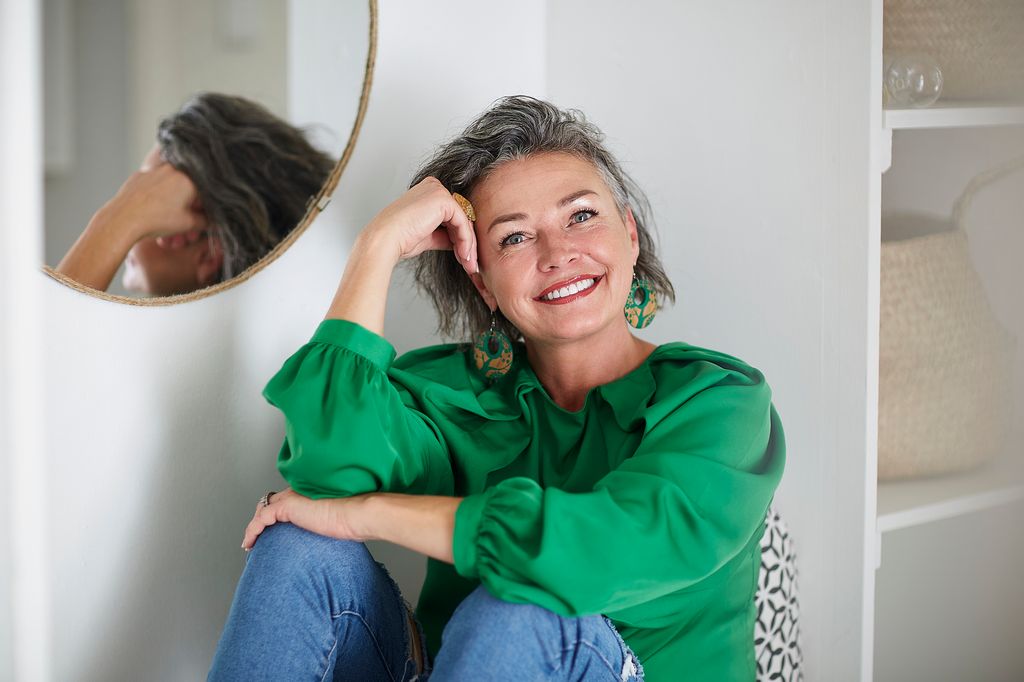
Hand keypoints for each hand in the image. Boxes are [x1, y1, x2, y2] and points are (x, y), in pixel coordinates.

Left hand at [97, 160, 207, 244]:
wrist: (124, 219)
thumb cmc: (158, 220)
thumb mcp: (189, 225)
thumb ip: (205, 221)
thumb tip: (211, 220)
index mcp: (189, 179)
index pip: (205, 191)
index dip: (204, 206)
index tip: (202, 217)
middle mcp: (173, 170)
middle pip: (188, 187)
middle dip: (189, 204)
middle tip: (185, 220)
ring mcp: (154, 171)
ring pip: (171, 186)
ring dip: (173, 201)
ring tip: (166, 218)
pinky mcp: (140, 176)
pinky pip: (155, 185)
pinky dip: (157, 196)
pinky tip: (153, 210)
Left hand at [241, 487, 369, 550]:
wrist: (356, 514)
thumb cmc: (352, 519)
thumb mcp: (334, 521)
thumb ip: (323, 522)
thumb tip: (322, 535)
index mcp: (308, 492)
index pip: (283, 501)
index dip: (272, 514)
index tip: (268, 530)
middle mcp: (297, 491)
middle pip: (269, 503)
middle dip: (260, 520)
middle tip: (256, 538)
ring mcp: (291, 498)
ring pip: (263, 510)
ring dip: (253, 527)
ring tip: (250, 542)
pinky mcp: (287, 506)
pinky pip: (262, 518)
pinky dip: (253, 530)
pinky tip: (251, 542)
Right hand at [362, 177, 477, 274]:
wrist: (386, 240)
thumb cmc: (400, 239)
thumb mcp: (428, 235)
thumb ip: (445, 235)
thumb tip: (460, 243)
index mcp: (428, 192)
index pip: (453, 215)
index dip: (460, 238)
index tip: (464, 257)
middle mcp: (434, 187)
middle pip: (461, 217)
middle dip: (467, 243)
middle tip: (471, 264)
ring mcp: (438, 191)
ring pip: (464, 221)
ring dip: (469, 245)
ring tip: (468, 265)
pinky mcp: (443, 199)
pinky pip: (463, 222)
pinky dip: (466, 241)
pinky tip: (464, 256)